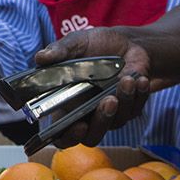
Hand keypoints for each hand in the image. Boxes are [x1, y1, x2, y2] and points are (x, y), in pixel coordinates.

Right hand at [32, 27, 156, 146]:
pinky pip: (135, 109)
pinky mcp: (131, 109)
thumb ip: (59, 51)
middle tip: (108, 100)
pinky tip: (139, 79)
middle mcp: (86, 113)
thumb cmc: (97, 44)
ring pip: (116, 122)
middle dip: (100, 121)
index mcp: (66, 102)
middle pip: (90, 137)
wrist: (128, 42)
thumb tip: (41, 58)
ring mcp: (109, 114)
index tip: (77, 126)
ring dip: (123, 101)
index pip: (61, 132)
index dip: (67, 136)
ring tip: (127, 80)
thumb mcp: (77, 42)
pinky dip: (139, 95)